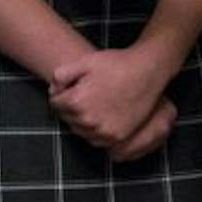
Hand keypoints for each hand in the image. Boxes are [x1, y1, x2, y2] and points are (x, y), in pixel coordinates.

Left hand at [49, 41, 177, 154]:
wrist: (147, 71)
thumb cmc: (117, 63)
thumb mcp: (85, 61)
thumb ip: (61, 74)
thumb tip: (53, 90)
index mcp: (77, 101)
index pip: (55, 103)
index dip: (62, 93)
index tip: (73, 86)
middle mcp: (88, 120)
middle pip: (67, 119)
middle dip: (71, 108)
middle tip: (86, 94)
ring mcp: (104, 131)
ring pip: (80, 131)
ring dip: (82, 120)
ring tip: (95, 104)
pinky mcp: (118, 136)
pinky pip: (97, 139)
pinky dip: (96, 130)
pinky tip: (104, 115)